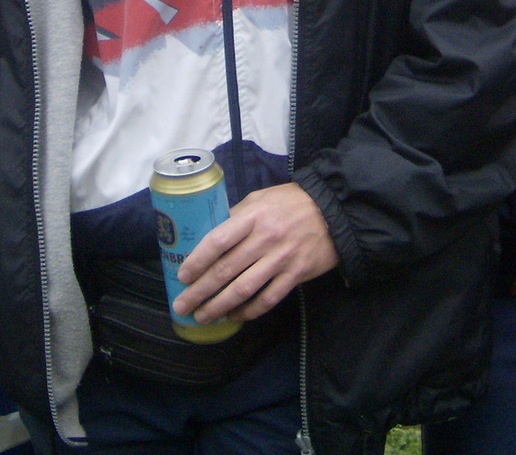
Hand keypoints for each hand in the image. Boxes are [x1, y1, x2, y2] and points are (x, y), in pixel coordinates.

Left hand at [172, 182, 338, 323]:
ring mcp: (281, 259)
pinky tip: (234, 316)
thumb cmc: (292, 202)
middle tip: (181, 306)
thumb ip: (237, 216)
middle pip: (226, 270)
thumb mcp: (261, 199)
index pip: (218, 240)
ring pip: (243, 289)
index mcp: (253, 216)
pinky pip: (268, 299)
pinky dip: (249, 311)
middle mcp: (265, 238)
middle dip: (200, 291)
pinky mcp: (296, 275)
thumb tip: (211, 234)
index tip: (183, 276)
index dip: (197, 261)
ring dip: (219, 306)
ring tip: (202, 316)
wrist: (334, 211)